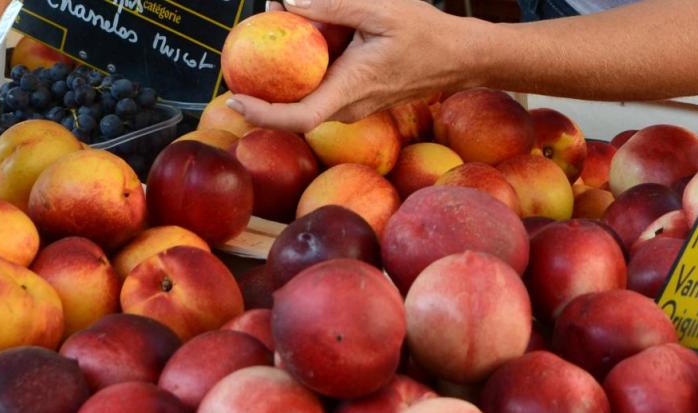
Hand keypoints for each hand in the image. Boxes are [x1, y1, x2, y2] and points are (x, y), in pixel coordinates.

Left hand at [229, 0, 477, 132]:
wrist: (461, 57)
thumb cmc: (428, 36)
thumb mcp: (380, 11)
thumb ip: (332, 7)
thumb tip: (289, 2)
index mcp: (352, 89)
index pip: (298, 117)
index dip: (262, 114)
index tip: (236, 99)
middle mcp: (348, 106)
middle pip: (294, 105)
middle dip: (267, 78)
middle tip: (255, 36)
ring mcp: (352, 105)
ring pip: (306, 93)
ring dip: (288, 66)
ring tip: (282, 17)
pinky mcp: (356, 96)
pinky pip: (321, 84)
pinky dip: (307, 62)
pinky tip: (308, 29)